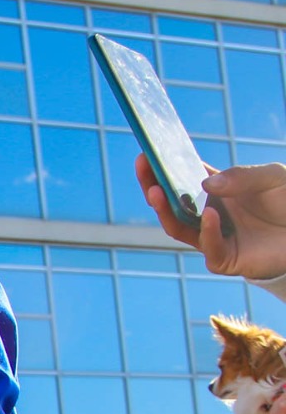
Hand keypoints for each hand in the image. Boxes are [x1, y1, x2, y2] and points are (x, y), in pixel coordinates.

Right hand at [138, 155, 285, 280]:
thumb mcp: (272, 177)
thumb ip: (242, 177)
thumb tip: (205, 185)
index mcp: (216, 192)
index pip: (182, 179)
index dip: (163, 168)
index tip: (147, 154)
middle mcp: (209, 214)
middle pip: (171, 203)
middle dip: (152, 186)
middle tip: (142, 167)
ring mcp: (214, 237)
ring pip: (178, 227)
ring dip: (164, 211)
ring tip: (156, 192)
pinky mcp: (226, 259)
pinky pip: (209, 248)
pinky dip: (208, 232)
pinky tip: (210, 214)